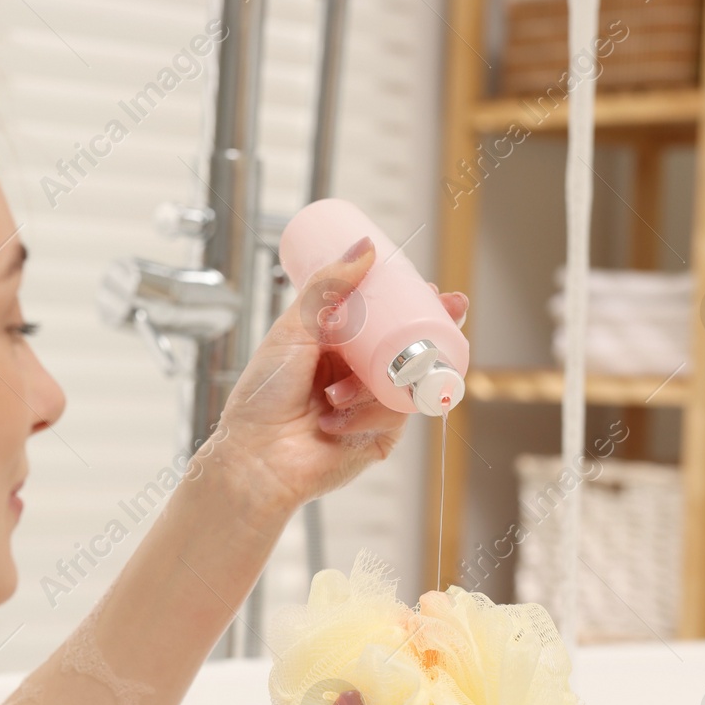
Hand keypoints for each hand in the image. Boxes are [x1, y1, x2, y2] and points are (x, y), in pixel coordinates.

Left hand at [210, 236, 468, 513]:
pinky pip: (395, 416)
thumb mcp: (293, 330)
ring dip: (372, 384)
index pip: (385, 321)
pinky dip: (365, 414)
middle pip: (409, 349)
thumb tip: (366, 247)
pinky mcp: (379, 438)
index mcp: (339, 347)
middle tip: (450, 311)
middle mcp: (358, 376)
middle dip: (433, 332)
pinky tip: (333, 420)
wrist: (254, 457)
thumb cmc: (263, 396)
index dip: (413, 306)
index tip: (433, 290)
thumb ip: (328, 288)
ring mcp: (371, 408)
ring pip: (404, 381)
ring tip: (333, 395)